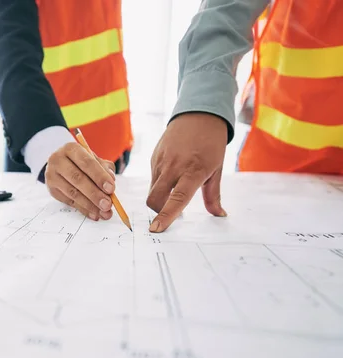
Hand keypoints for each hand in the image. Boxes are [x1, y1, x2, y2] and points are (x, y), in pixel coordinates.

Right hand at [45, 142, 115, 220]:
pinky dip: (84, 209)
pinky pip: (69, 202)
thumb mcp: (94, 160)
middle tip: (108, 205)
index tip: (111, 189)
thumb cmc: (82, 162)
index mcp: (71, 149)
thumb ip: (104, 168)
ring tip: (104, 212)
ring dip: (90, 205)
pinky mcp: (52, 189)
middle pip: (77, 178)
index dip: (99, 176)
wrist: (62, 165)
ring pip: (72, 193)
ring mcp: (52, 175)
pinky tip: (94, 214)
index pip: (86, 163)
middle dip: (94, 193)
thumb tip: (111, 180)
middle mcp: (58, 160)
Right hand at [147, 113, 227, 232]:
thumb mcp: (217, 169)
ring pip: (152, 190)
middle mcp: (174, 166)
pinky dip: (160, 184)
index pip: (176, 199)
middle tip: (169, 212)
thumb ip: (213, 195)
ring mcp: (161, 161)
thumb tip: (219, 215)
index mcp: (193, 171)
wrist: (199, 114)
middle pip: (154, 199)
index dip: (166, 216)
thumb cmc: (211, 143)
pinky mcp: (154, 157)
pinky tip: (172, 173)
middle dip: (158, 211)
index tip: (156, 229)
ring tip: (175, 186)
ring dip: (160, 197)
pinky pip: (153, 178)